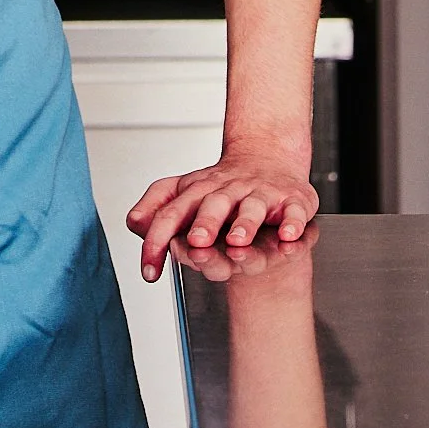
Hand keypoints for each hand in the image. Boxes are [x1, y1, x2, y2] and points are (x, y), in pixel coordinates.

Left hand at [127, 146, 316, 279]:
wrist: (268, 156)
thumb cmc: (223, 186)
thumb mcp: (186, 193)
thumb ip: (158, 210)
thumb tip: (134, 223)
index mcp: (198, 192)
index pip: (172, 214)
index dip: (158, 241)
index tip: (149, 271)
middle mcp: (228, 192)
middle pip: (213, 205)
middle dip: (205, 223)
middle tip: (196, 241)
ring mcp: (260, 194)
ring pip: (253, 207)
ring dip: (245, 224)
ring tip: (238, 240)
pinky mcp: (292, 199)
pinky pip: (294, 211)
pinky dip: (292, 223)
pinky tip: (286, 235)